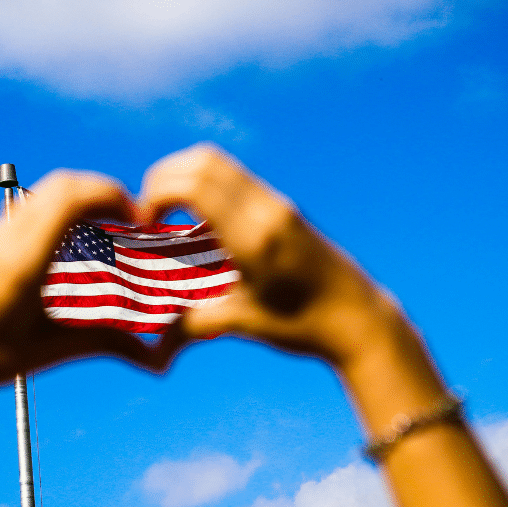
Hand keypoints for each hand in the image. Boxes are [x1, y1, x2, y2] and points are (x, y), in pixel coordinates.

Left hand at [0, 171, 157, 421]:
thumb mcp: (50, 350)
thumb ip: (106, 344)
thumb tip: (154, 359)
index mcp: (22, 260)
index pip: (71, 197)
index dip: (111, 195)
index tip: (137, 217)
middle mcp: (4, 238)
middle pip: (62, 184)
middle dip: (103, 192)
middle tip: (129, 218)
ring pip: (45, 193)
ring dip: (81, 199)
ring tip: (106, 231)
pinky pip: (31, 209)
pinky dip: (61, 212)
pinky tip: (73, 247)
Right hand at [138, 144, 402, 367]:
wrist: (360, 319)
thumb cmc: (305, 326)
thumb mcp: (245, 324)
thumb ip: (195, 326)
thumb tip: (155, 346)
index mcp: (254, 237)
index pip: (196, 184)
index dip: (158, 192)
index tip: (146, 223)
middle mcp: (267, 210)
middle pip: (203, 160)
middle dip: (164, 177)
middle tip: (150, 212)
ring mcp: (278, 204)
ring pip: (219, 162)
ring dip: (185, 176)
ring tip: (170, 213)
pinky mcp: (284, 207)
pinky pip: (235, 177)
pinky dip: (206, 184)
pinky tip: (200, 221)